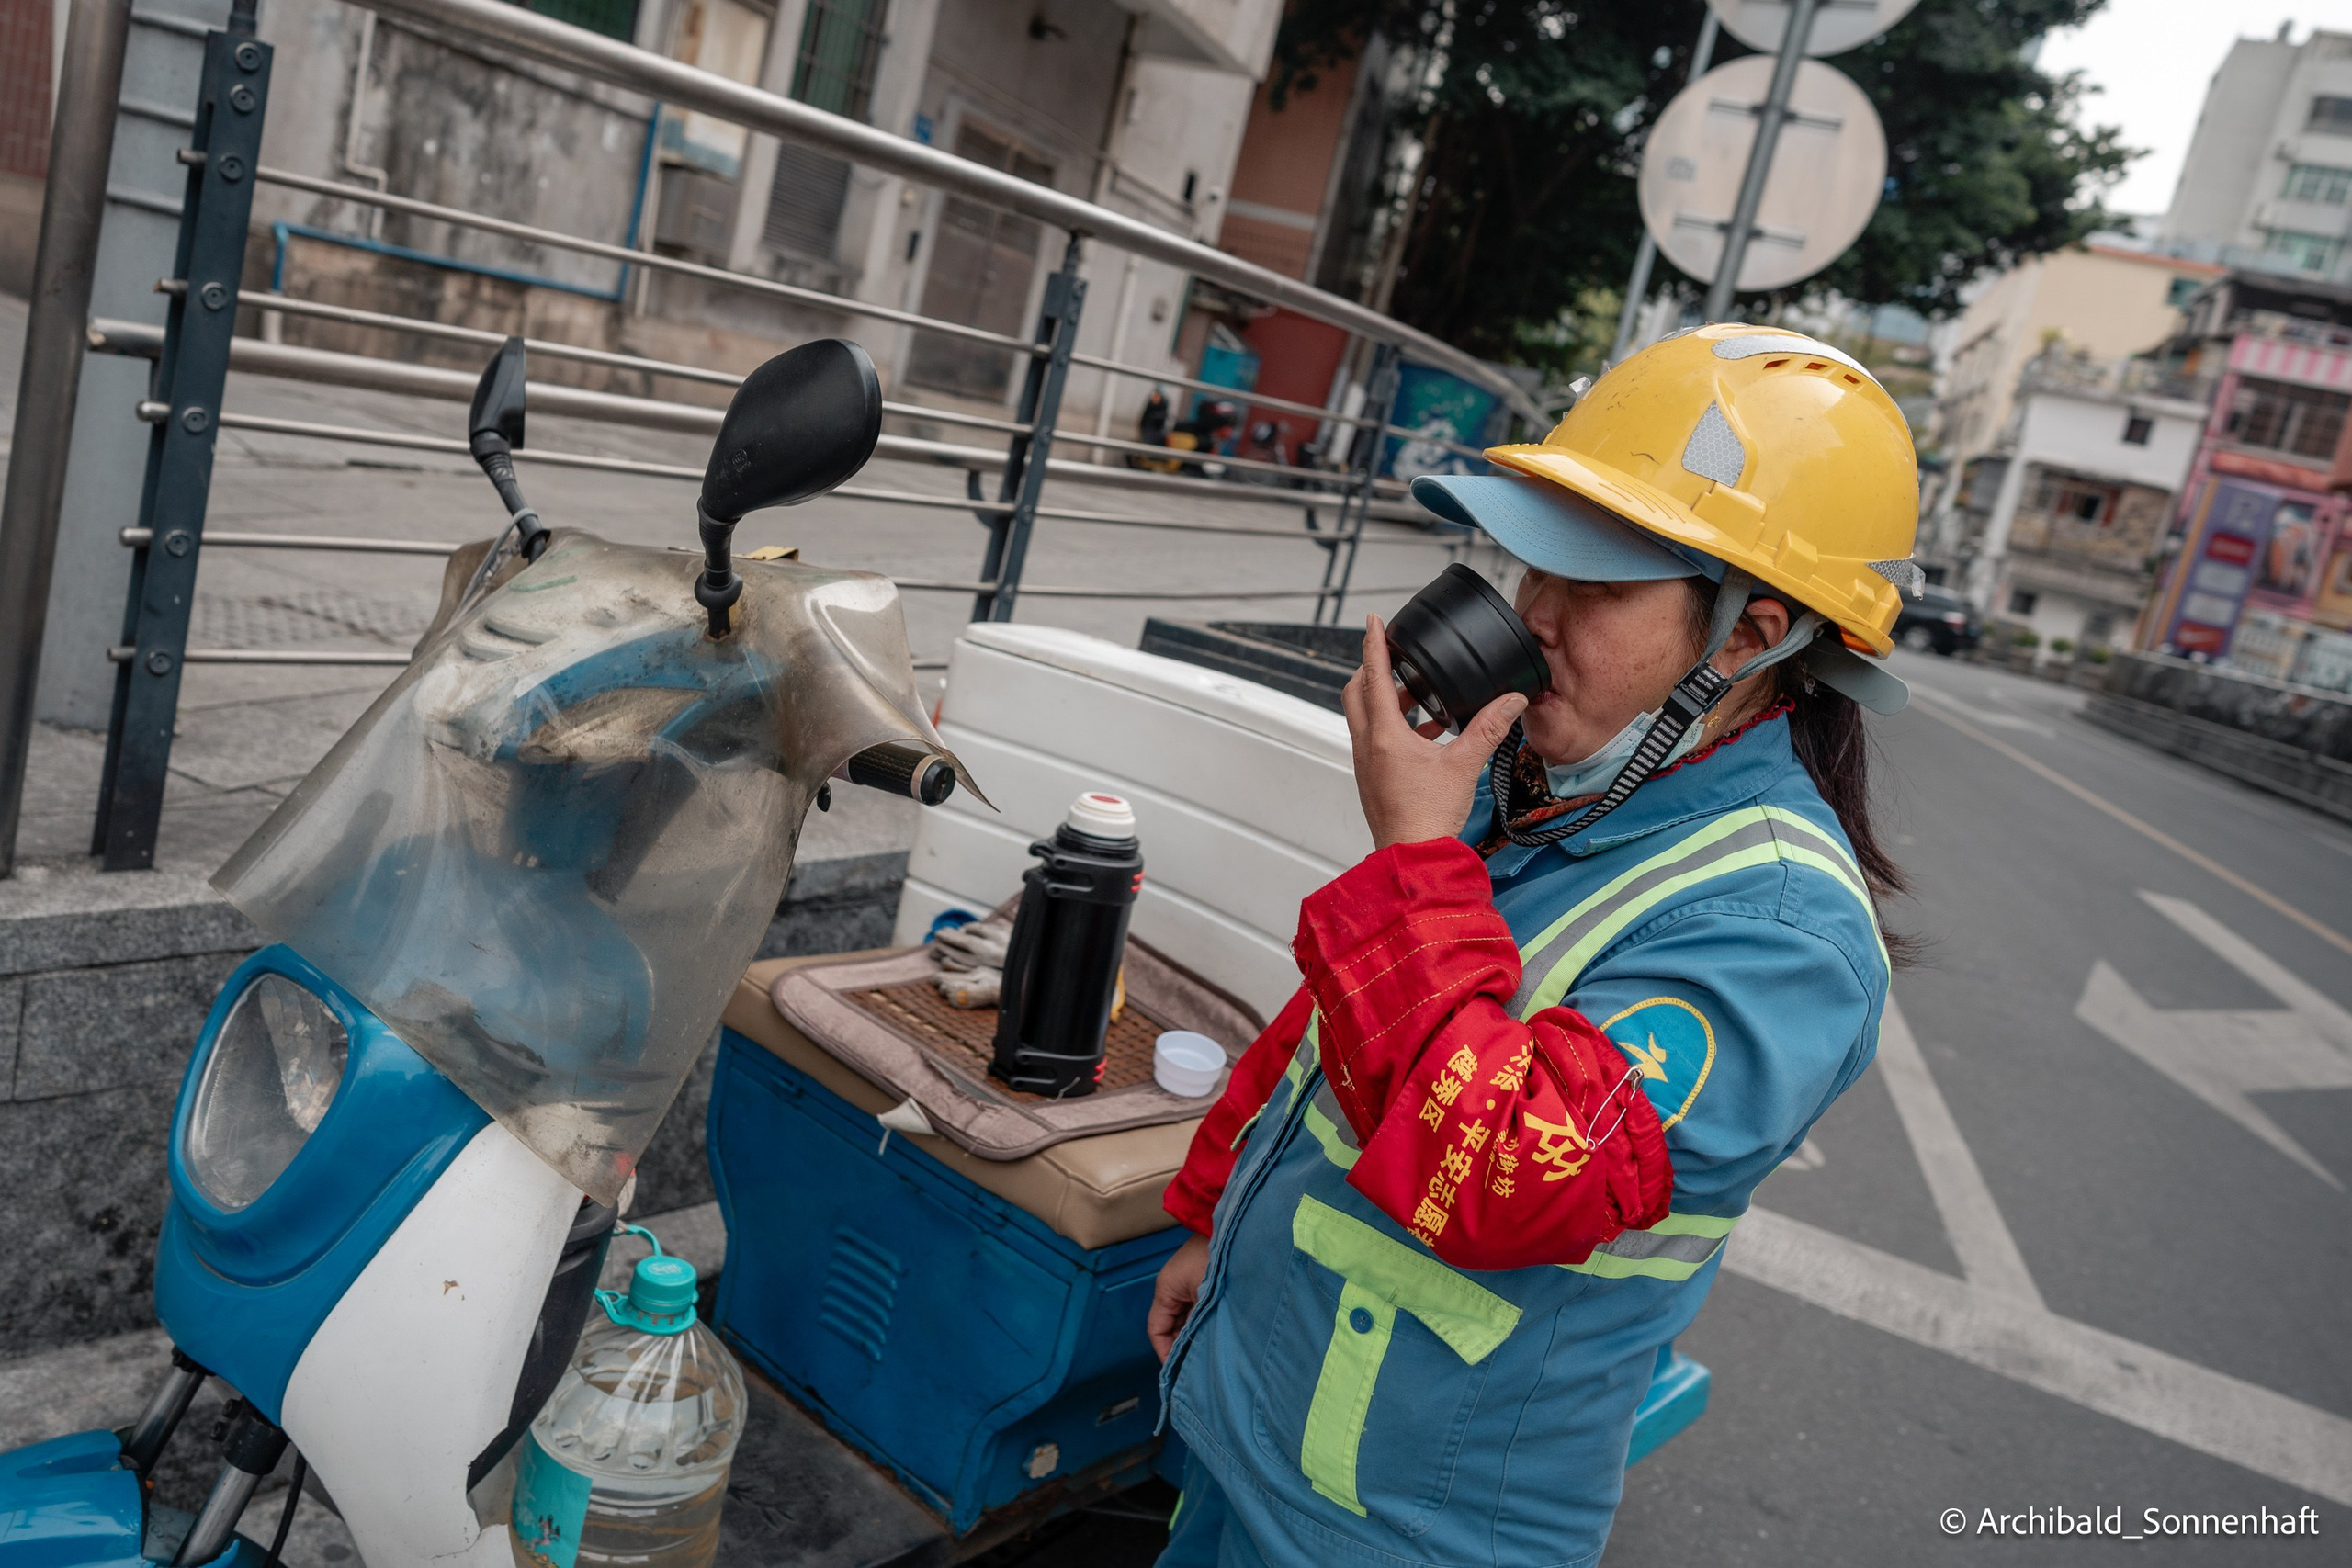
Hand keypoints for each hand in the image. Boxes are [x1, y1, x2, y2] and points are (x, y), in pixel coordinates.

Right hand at [1148, 1231, 1210, 1360]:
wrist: (1236, 1231)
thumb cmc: (1217, 1260)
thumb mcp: (1204, 1299)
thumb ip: (1196, 1326)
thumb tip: (1196, 1353)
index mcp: (1166, 1290)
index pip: (1157, 1331)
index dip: (1165, 1353)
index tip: (1178, 1373)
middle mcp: (1174, 1288)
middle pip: (1171, 1327)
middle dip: (1182, 1347)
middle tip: (1198, 1369)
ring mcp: (1189, 1285)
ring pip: (1186, 1320)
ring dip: (1195, 1335)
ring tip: (1209, 1355)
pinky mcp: (1204, 1283)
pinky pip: (1198, 1309)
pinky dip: (1203, 1323)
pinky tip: (1217, 1335)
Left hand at [1341, 615, 1528, 850]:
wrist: (1413, 859)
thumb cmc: (1429, 818)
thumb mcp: (1465, 765)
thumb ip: (1489, 728)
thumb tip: (1512, 700)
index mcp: (1384, 736)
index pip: (1373, 676)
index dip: (1374, 644)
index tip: (1373, 620)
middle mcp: (1367, 746)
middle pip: (1357, 692)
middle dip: (1371, 668)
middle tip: (1393, 655)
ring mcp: (1366, 764)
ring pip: (1365, 716)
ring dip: (1385, 698)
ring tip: (1417, 693)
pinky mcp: (1372, 779)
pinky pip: (1375, 739)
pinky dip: (1393, 725)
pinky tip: (1426, 734)